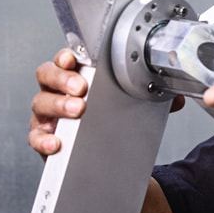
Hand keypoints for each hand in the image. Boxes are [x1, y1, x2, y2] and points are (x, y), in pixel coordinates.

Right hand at [28, 48, 186, 158]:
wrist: (103, 156)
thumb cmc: (109, 119)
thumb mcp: (132, 105)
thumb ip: (152, 99)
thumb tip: (176, 98)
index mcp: (76, 76)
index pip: (65, 59)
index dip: (66, 56)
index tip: (73, 59)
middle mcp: (57, 91)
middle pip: (47, 75)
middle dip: (63, 79)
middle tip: (81, 88)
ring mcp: (47, 114)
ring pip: (41, 103)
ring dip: (58, 105)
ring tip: (77, 110)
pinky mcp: (43, 138)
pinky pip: (36, 137)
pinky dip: (44, 139)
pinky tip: (56, 142)